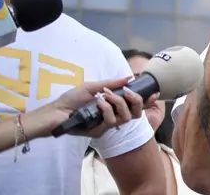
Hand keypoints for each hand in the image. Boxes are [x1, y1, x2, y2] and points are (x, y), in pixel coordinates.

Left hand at [36, 77, 159, 137]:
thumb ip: (111, 83)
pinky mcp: (100, 131)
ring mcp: (107, 124)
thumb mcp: (93, 86)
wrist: (55, 112)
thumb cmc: (71, 100)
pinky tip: (98, 102)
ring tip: (105, 95)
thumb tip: (128, 78)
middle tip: (127, 91)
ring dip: (118, 103)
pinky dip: (106, 108)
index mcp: (113, 106)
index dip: (147, 101)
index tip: (154, 93)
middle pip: (136, 114)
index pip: (135, 106)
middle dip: (136, 100)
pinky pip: (111, 121)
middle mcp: (113, 116)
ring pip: (126, 117)